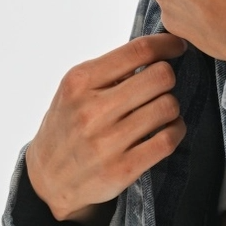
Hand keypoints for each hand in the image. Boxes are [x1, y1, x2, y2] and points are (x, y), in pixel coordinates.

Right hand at [24, 33, 187, 224]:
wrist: (48, 180)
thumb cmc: (68, 128)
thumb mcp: (75, 91)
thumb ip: (109, 71)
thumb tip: (156, 51)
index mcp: (79, 82)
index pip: (138, 51)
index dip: (167, 45)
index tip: (177, 46)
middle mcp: (92, 111)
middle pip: (160, 76)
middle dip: (168, 78)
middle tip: (161, 87)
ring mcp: (107, 142)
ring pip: (168, 107)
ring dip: (172, 107)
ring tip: (162, 111)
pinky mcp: (122, 169)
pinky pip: (168, 139)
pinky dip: (176, 130)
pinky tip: (168, 129)